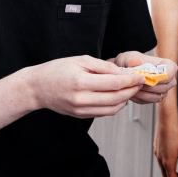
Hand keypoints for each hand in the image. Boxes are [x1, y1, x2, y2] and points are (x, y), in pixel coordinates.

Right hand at [27, 55, 144, 117]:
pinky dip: (115, 106)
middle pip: (116, 98)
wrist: (37, 87)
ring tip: (130, 89)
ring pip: (112, 109)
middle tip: (139, 82)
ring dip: (125, 100)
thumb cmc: (57, 70)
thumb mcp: (81, 60)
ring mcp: (80, 110)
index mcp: (81, 82)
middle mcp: (81, 99)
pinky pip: (103, 113)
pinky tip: (118, 96)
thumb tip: (124, 73)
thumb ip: (104, 67)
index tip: (140, 76)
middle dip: (131, 90)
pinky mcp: (80, 116)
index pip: (114, 84)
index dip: (131, 81)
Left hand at [111, 51, 177, 104]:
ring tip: (133, 88)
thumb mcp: (130, 57)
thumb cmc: (131, 62)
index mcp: (167, 65)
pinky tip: (132, 92)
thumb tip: (136, 61)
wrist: (126, 70)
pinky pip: (149, 101)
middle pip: (164, 87)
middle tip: (136, 84)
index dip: (159, 78)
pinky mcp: (155, 97)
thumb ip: (133, 60)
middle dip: (148, 87)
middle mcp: (168, 79)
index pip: (169, 74)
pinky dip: (139, 98)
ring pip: (156, 96)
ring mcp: (163, 89)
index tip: (146, 78)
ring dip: (143, 94)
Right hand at [153, 101, 177, 176]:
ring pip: (162, 169)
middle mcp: (160, 159)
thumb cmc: (176, 132)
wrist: (166, 117)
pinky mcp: (156, 147)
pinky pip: (160, 160)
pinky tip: (173, 160)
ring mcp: (157, 153)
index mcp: (168, 162)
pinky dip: (166, 165)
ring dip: (170, 174)